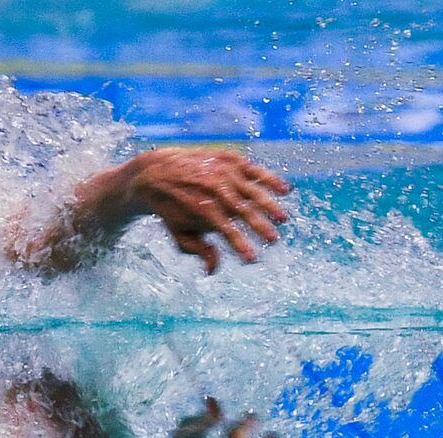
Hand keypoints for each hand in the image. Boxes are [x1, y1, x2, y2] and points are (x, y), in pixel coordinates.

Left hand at [120, 148, 291, 272]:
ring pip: (254, 191)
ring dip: (270, 205)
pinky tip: (286, 190)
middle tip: (273, 240)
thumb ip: (198, 250)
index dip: (241, 246)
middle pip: (244, 212)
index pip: (228, 233)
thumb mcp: (179, 233)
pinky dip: (270, 179)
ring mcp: (224, 173)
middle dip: (260, 227)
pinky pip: (255, 170)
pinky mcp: (230, 160)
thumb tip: (213, 271)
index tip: (253, 259)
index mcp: (204, 211)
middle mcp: (216, 191)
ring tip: (283, 219)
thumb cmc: (172, 209)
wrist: (157, 172)